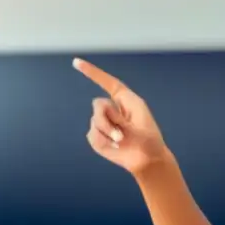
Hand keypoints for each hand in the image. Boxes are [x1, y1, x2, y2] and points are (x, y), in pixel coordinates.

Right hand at [74, 58, 169, 175]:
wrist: (146, 161)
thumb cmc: (148, 141)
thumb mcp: (137, 125)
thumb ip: (117, 117)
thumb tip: (99, 114)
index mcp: (126, 100)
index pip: (107, 82)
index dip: (92, 72)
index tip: (76, 62)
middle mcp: (113, 109)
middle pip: (98, 105)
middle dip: (107, 120)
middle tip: (121, 134)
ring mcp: (104, 123)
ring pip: (95, 121)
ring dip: (108, 133)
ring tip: (121, 142)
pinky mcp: (98, 137)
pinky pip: (92, 136)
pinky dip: (104, 143)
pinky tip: (114, 147)